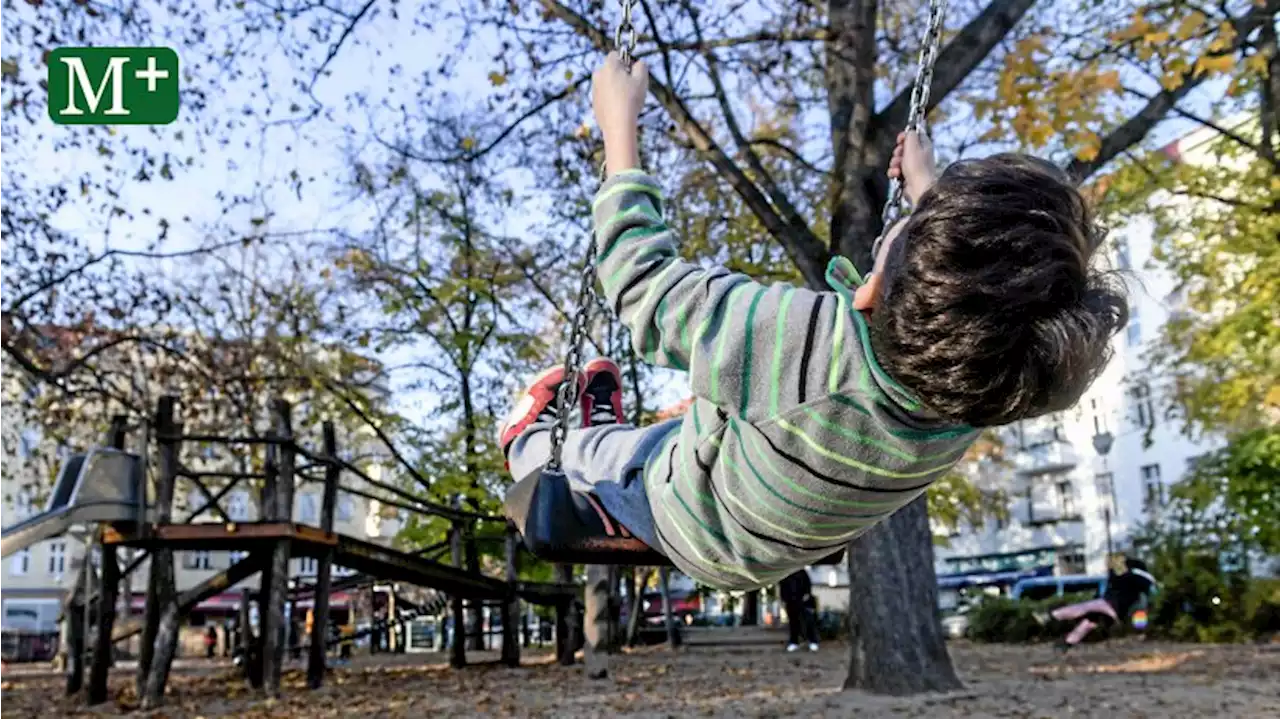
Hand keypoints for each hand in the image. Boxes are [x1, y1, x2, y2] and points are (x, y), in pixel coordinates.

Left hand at [592, 52, 647, 174]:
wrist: (617, 124)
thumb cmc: (631, 99)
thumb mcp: (642, 80)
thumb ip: (642, 66)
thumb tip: (639, 63)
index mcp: (608, 66)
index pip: (615, 55)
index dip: (625, 61)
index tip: (632, 73)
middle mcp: (598, 75)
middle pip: (610, 70)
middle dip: (620, 75)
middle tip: (631, 87)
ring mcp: (594, 89)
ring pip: (607, 83)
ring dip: (615, 87)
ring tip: (626, 100)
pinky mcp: (594, 103)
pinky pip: (604, 96)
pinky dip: (611, 99)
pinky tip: (620, 108)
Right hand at [888, 130, 936, 204]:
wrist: (919, 188)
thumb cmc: (918, 167)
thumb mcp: (913, 145)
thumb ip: (910, 135)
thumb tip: (909, 132)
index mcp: (924, 145)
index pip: (914, 135)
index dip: (905, 136)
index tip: (900, 139)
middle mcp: (920, 155)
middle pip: (903, 148)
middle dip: (897, 152)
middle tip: (899, 155)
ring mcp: (913, 166)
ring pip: (897, 160)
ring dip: (894, 163)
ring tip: (898, 168)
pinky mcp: (907, 176)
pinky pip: (895, 171)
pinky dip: (894, 172)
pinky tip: (897, 175)